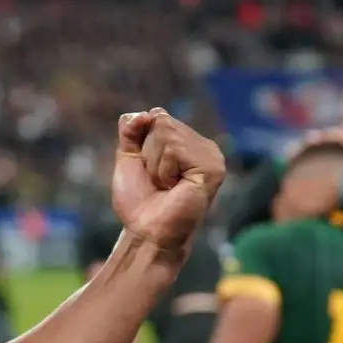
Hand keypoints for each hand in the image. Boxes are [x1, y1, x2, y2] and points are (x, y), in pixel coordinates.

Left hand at [112, 109, 225, 253]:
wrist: (146, 231)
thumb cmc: (139, 201)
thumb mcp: (129, 159)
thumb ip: (131, 131)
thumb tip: (144, 112)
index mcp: (188, 143)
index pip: (158, 116)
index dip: (141, 142)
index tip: (146, 170)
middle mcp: (204, 146)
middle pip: (162, 122)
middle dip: (147, 154)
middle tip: (157, 181)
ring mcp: (212, 156)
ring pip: (167, 134)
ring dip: (155, 165)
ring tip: (166, 186)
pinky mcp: (213, 167)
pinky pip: (175, 150)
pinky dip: (164, 170)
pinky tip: (175, 187)